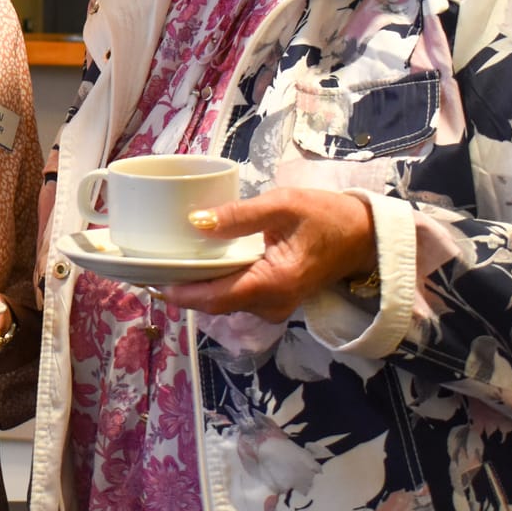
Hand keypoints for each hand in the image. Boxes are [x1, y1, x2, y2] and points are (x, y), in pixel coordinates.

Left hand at [158, 187, 374, 321]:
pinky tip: (196, 264)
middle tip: (146, 266)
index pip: (214, 298)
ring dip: (196, 285)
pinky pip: (237, 295)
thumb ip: (239, 216)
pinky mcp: (274, 299)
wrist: (365, 235)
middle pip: (214, 303)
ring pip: (224, 301)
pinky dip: (215, 282)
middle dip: (180, 288)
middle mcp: (271, 303)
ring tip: (164, 262)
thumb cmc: (327, 216)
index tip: (148, 279)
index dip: (179, 292)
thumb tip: (196, 222)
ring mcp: (274, 305)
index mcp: (272, 284)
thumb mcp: (283, 205)